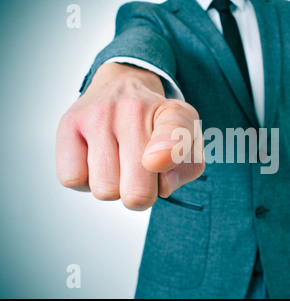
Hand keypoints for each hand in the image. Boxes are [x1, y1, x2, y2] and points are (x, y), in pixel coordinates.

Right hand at [56, 63, 204, 210]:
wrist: (123, 85)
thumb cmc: (156, 124)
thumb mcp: (188, 140)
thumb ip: (188, 167)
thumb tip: (164, 185)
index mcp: (173, 114)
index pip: (175, 132)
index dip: (169, 152)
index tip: (154, 161)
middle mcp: (134, 109)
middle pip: (136, 192)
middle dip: (141, 194)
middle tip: (140, 174)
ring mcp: (98, 115)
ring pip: (104, 189)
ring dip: (113, 187)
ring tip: (118, 163)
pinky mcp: (68, 124)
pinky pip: (73, 178)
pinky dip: (86, 180)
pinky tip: (97, 162)